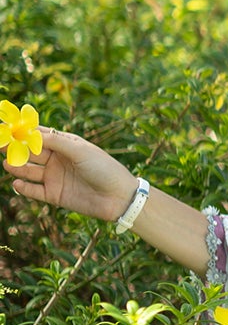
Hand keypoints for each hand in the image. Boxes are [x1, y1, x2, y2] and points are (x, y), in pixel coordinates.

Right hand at [4, 128, 137, 223]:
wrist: (119, 197)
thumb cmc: (104, 168)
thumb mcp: (80, 151)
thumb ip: (55, 142)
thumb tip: (31, 131)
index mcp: (65, 144)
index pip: (39, 135)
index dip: (22, 131)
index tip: (5, 127)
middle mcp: (58, 159)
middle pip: (30, 152)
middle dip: (14, 148)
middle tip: (0, 144)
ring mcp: (55, 177)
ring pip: (29, 170)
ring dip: (17, 166)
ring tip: (8, 163)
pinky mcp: (55, 195)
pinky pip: (34, 190)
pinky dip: (24, 187)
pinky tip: (17, 183)